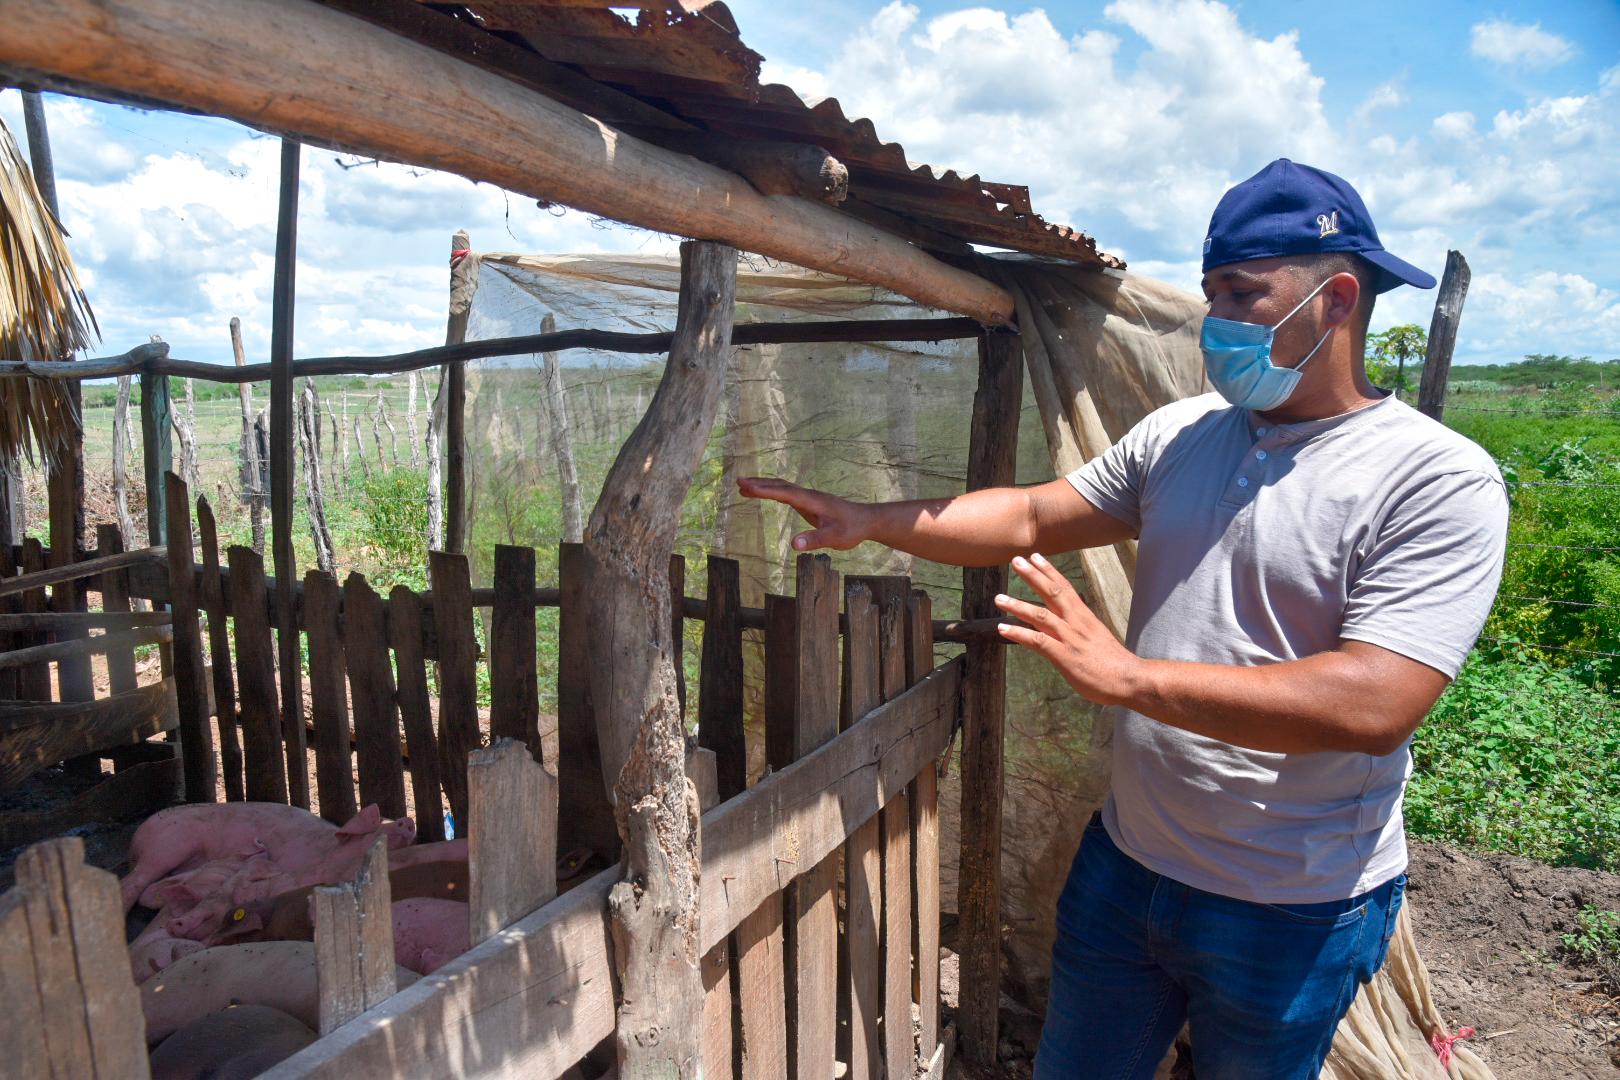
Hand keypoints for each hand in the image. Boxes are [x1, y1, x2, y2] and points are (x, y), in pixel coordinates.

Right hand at [737, 477, 871, 550]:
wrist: (867, 520)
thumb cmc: (852, 529)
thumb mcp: (835, 538)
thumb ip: (815, 540)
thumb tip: (793, 545)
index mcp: (812, 501)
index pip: (784, 493)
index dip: (765, 490)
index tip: (747, 487)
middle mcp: (808, 495)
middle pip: (780, 485)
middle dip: (759, 484)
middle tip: (738, 483)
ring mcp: (809, 498)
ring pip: (783, 487)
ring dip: (764, 485)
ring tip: (744, 487)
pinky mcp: (810, 503)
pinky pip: (787, 493)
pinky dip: (773, 491)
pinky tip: (766, 493)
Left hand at [994, 553, 1143, 707]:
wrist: (1130, 679)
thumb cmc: (1114, 663)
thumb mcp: (1098, 637)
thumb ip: (1081, 628)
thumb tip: (1071, 621)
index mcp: (1085, 617)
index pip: (1066, 588)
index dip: (1049, 571)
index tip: (1036, 557)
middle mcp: (1076, 622)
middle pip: (1053, 592)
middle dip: (1033, 575)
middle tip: (1016, 560)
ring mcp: (1069, 638)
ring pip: (1040, 615)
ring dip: (1017, 605)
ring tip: (999, 598)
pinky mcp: (1064, 656)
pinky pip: (1037, 641)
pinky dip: (1018, 634)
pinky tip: (1002, 628)